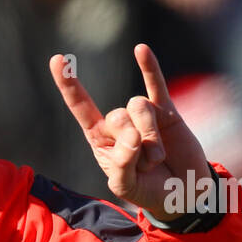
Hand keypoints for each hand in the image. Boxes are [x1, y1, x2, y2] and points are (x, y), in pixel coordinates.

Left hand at [49, 44, 209, 221]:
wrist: (183, 191)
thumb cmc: (148, 190)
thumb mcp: (127, 187)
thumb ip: (123, 164)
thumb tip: (132, 135)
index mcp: (100, 139)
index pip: (81, 108)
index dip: (69, 85)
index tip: (58, 59)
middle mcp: (118, 123)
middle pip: (117, 114)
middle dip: (134, 144)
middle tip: (146, 166)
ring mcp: (142, 114)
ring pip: (139, 107)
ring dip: (151, 138)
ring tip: (158, 158)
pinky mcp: (165, 110)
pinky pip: (155, 84)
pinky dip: (149, 67)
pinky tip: (140, 49)